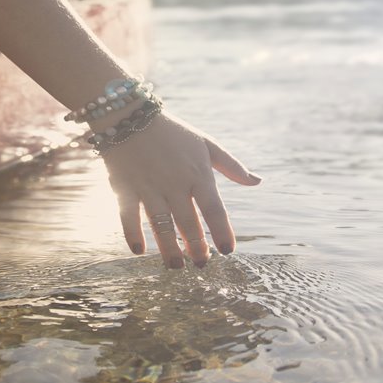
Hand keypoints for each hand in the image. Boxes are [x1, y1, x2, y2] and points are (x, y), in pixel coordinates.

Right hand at [102, 114, 259, 267]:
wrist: (130, 116)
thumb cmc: (173, 133)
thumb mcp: (206, 144)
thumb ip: (231, 166)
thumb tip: (258, 182)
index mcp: (197, 173)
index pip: (214, 208)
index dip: (222, 231)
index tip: (228, 250)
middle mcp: (174, 183)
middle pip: (188, 222)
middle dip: (196, 246)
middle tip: (201, 264)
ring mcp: (149, 187)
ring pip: (161, 224)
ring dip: (169, 248)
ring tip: (176, 266)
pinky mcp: (124, 188)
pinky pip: (128, 215)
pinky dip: (132, 233)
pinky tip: (139, 251)